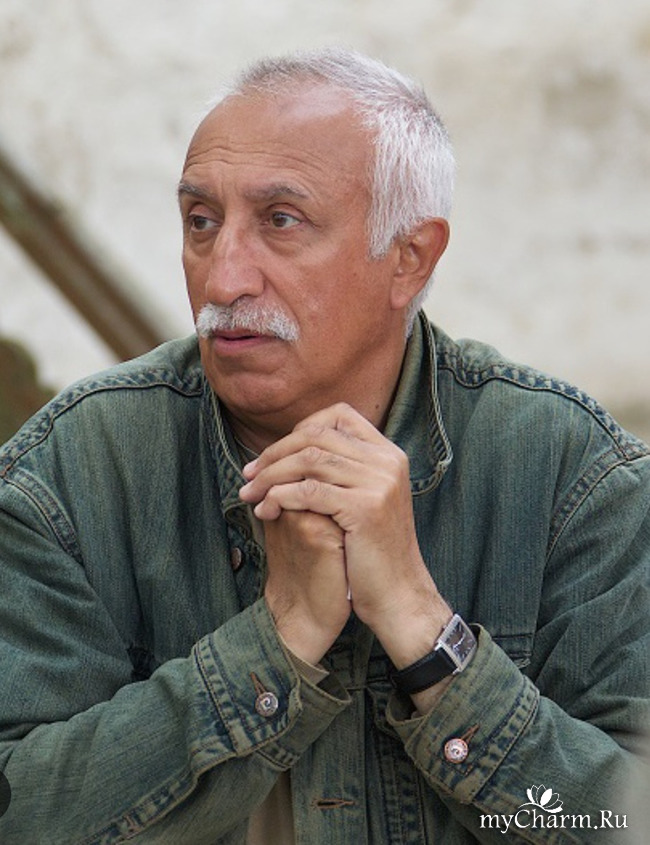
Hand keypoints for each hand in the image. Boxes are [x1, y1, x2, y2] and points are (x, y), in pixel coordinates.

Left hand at [240, 403, 451, 669]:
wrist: (398, 594)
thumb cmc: (371, 550)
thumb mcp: (364, 498)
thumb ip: (340, 469)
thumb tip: (291, 447)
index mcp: (388, 454)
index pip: (339, 415)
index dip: (301, 429)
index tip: (275, 454)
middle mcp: (387, 462)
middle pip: (317, 435)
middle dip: (275, 453)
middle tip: (249, 474)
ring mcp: (380, 483)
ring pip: (309, 460)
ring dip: (270, 476)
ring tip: (250, 494)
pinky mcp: (366, 509)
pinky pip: (309, 492)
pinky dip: (279, 498)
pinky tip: (265, 511)